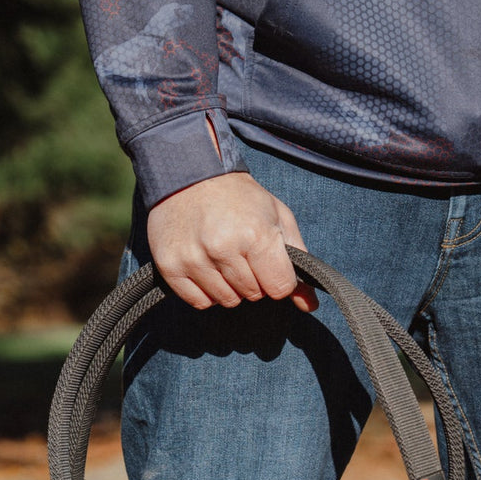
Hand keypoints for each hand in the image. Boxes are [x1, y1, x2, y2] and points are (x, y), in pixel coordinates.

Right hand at [146, 171, 317, 311]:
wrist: (190, 175)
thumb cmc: (239, 198)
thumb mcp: (277, 218)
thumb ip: (297, 260)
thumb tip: (309, 305)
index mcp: (256, 234)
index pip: (279, 288)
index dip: (278, 278)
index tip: (268, 262)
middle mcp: (223, 248)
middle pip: (253, 295)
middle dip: (254, 279)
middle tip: (242, 251)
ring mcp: (194, 259)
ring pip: (227, 301)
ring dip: (229, 285)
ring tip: (222, 255)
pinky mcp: (170, 266)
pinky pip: (200, 302)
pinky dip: (207, 290)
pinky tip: (206, 265)